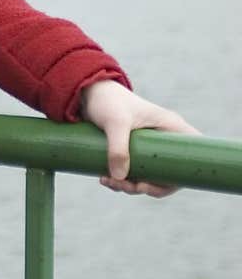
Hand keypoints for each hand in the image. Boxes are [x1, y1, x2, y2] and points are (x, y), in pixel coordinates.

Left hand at [79, 79, 200, 197]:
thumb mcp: (115, 122)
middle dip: (147, 187)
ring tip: (107, 181)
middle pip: (169, 174)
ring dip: (130, 186)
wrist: (88, 91)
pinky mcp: (133, 150)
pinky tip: (104, 178)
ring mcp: (149, 146)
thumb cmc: (108, 101)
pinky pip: (134, 173)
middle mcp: (164, 138)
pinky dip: (120, 181)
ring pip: (149, 176)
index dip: (180, 178)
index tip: (153, 185)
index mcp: (170, 127)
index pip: (191, 156)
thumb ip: (118, 147)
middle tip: (126, 186)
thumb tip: (120, 177)